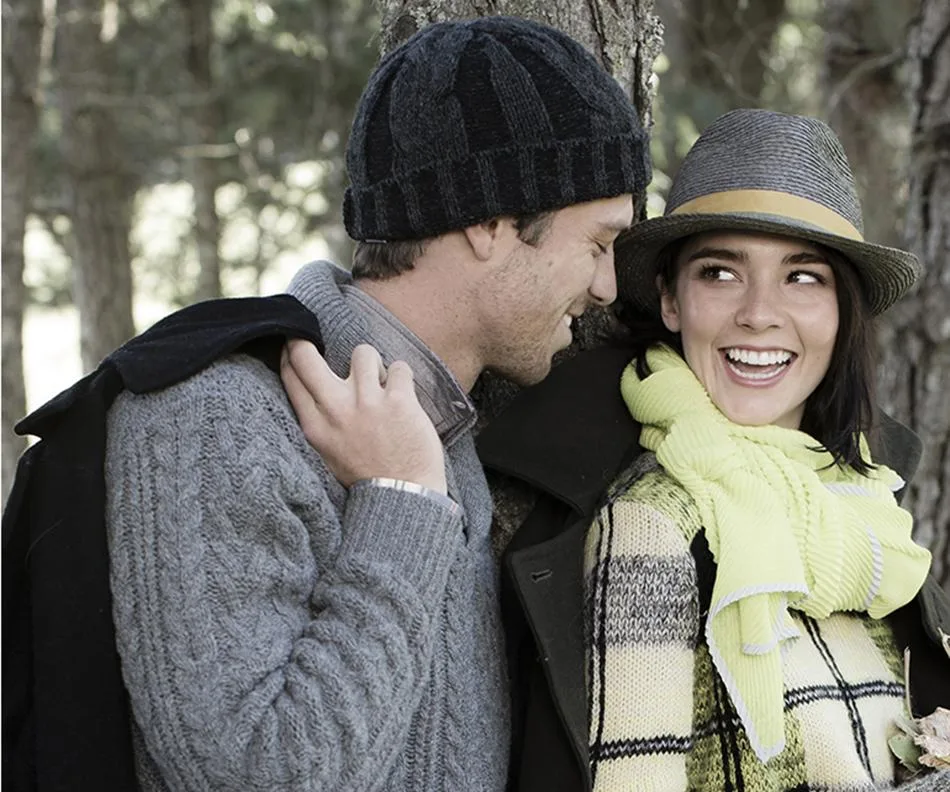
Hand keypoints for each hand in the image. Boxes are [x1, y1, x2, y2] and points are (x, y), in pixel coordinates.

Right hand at [281, 340, 446, 493]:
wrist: (403, 496)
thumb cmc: (367, 475)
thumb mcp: (328, 452)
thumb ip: (318, 420)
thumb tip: (310, 385)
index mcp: (315, 426)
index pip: (291, 376)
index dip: (290, 353)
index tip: (296, 344)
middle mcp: (336, 410)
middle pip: (305, 354)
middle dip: (308, 341)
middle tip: (319, 341)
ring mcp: (368, 403)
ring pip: (362, 351)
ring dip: (373, 363)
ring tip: (380, 383)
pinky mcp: (399, 401)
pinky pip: (399, 367)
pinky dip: (403, 377)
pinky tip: (403, 394)